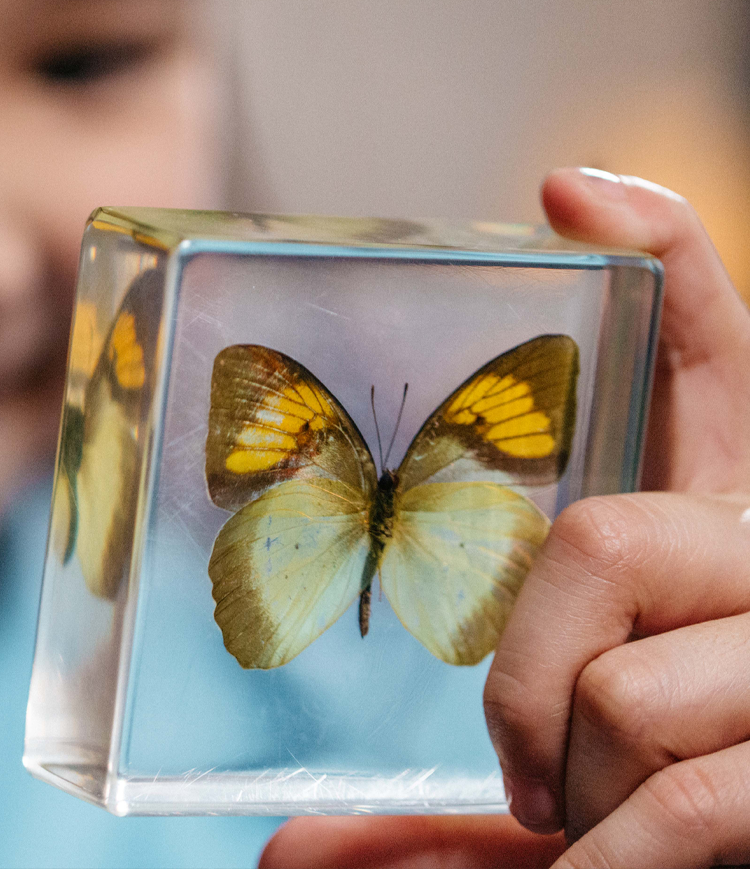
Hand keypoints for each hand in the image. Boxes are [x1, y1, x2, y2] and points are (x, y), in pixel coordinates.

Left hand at [262, 168, 749, 868]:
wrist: (735, 868)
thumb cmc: (637, 819)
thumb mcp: (548, 791)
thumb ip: (440, 816)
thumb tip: (285, 860)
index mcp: (714, 528)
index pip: (714, 359)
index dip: (664, 259)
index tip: (565, 188)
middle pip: (606, 547)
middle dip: (519, 680)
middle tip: (515, 766)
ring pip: (626, 694)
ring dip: (569, 791)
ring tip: (591, 827)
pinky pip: (686, 801)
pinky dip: (606, 864)